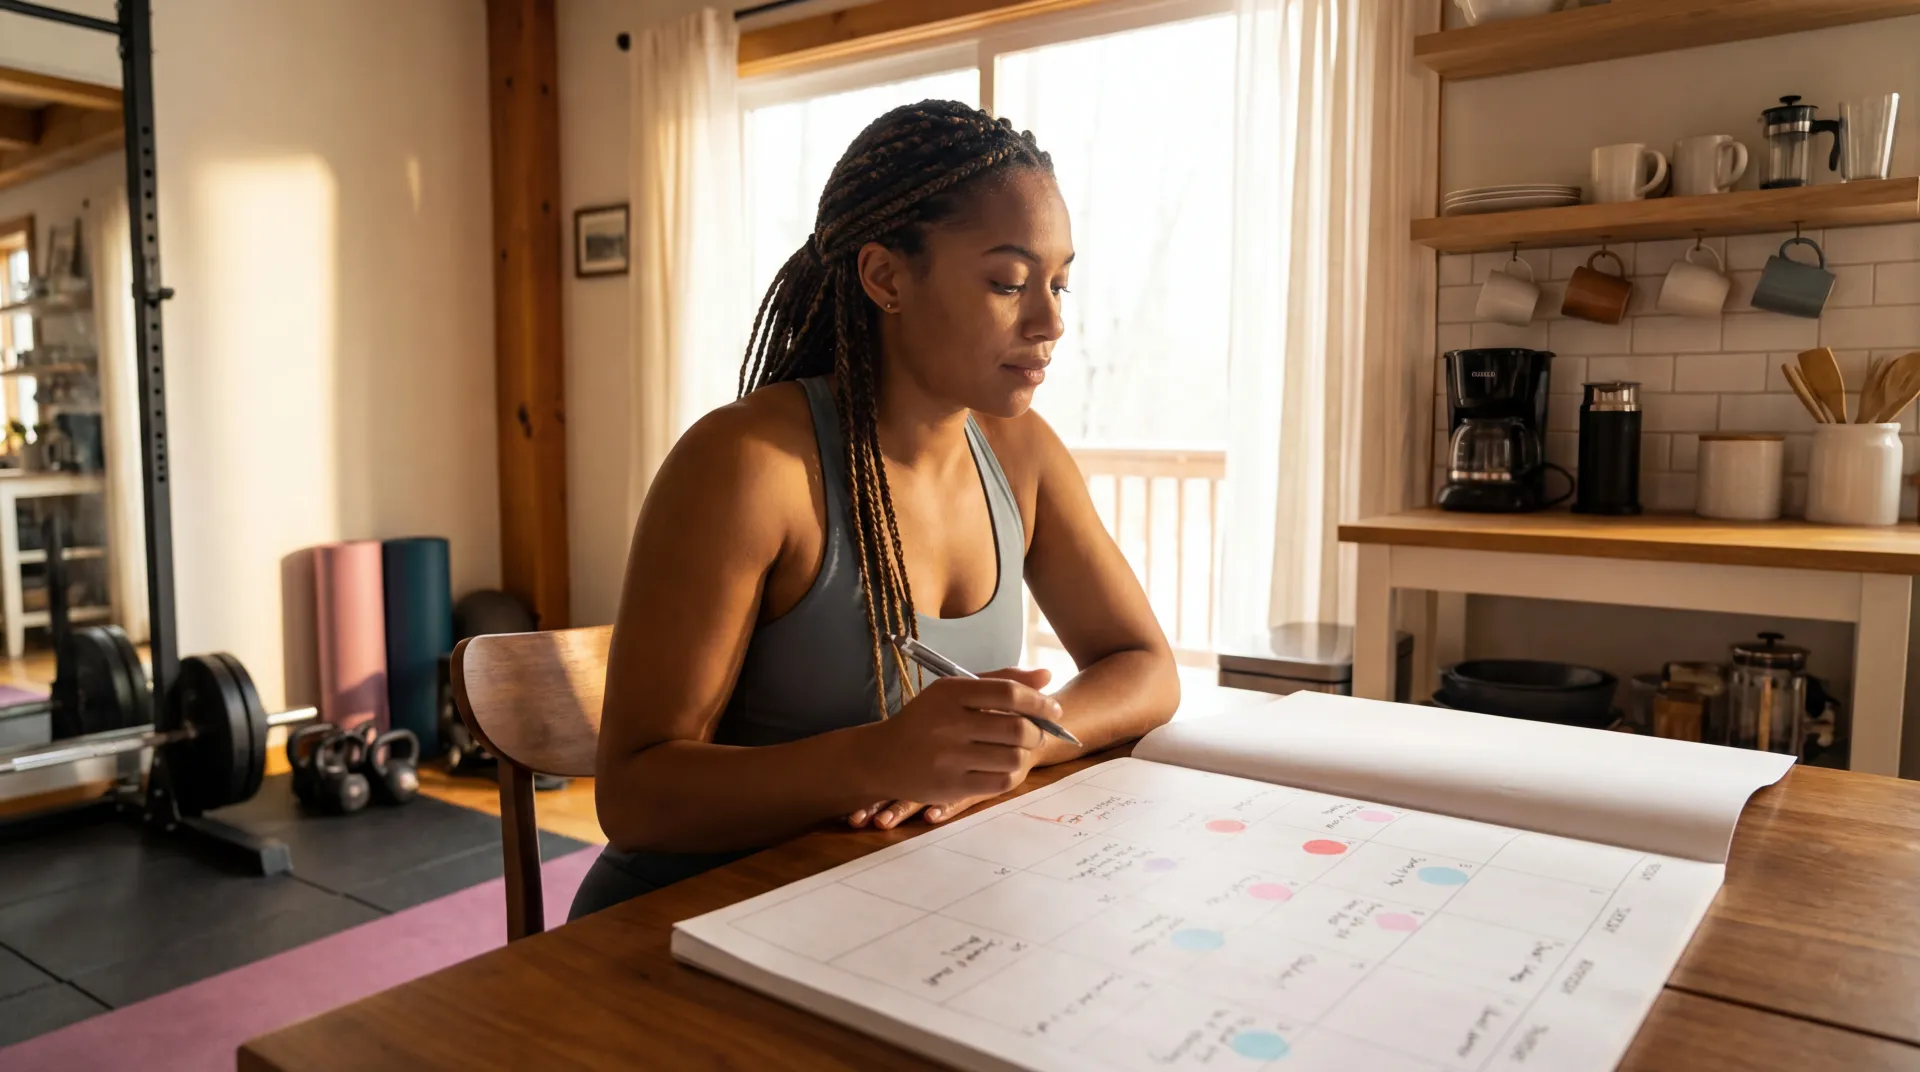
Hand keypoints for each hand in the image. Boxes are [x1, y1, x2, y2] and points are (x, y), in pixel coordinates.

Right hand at [850, 667, 1055, 829]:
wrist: (881, 757)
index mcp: (950, 693)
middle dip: (1037, 732)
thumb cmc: (924, 721)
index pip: (1009, 694)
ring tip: (1019, 750)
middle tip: (1038, 733)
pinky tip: (1004, 767)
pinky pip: (1000, 782)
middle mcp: (949, 724)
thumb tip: (1047, 675)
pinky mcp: (951, 786)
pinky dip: (1011, 775)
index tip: (1054, 709)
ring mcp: (949, 757)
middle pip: (1017, 728)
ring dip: (1025, 755)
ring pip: (1013, 758)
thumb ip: (1000, 681)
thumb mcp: (952, 692)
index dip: (1039, 702)